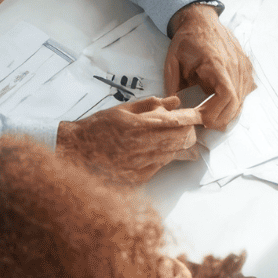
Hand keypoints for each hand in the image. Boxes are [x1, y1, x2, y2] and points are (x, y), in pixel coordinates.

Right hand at [58, 94, 205, 183]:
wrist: (76, 151)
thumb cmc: (98, 127)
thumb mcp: (123, 109)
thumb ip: (151, 105)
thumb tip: (174, 101)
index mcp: (138, 126)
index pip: (175, 121)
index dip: (191, 118)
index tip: (200, 115)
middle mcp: (140, 146)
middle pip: (179, 139)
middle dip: (189, 132)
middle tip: (191, 126)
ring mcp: (139, 164)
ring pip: (172, 153)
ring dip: (179, 145)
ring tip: (178, 137)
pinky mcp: (137, 177)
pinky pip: (160, 165)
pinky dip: (165, 156)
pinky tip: (161, 150)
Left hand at [165, 3, 255, 132]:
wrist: (201, 20)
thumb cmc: (186, 40)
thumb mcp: (172, 62)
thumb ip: (172, 85)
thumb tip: (172, 108)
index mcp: (216, 64)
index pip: (226, 96)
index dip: (216, 113)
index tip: (202, 119)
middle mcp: (235, 65)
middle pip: (236, 103)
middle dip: (220, 118)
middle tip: (204, 122)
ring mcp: (243, 66)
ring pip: (242, 99)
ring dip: (227, 112)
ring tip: (211, 115)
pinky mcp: (246, 67)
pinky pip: (245, 91)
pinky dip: (234, 102)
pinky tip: (221, 104)